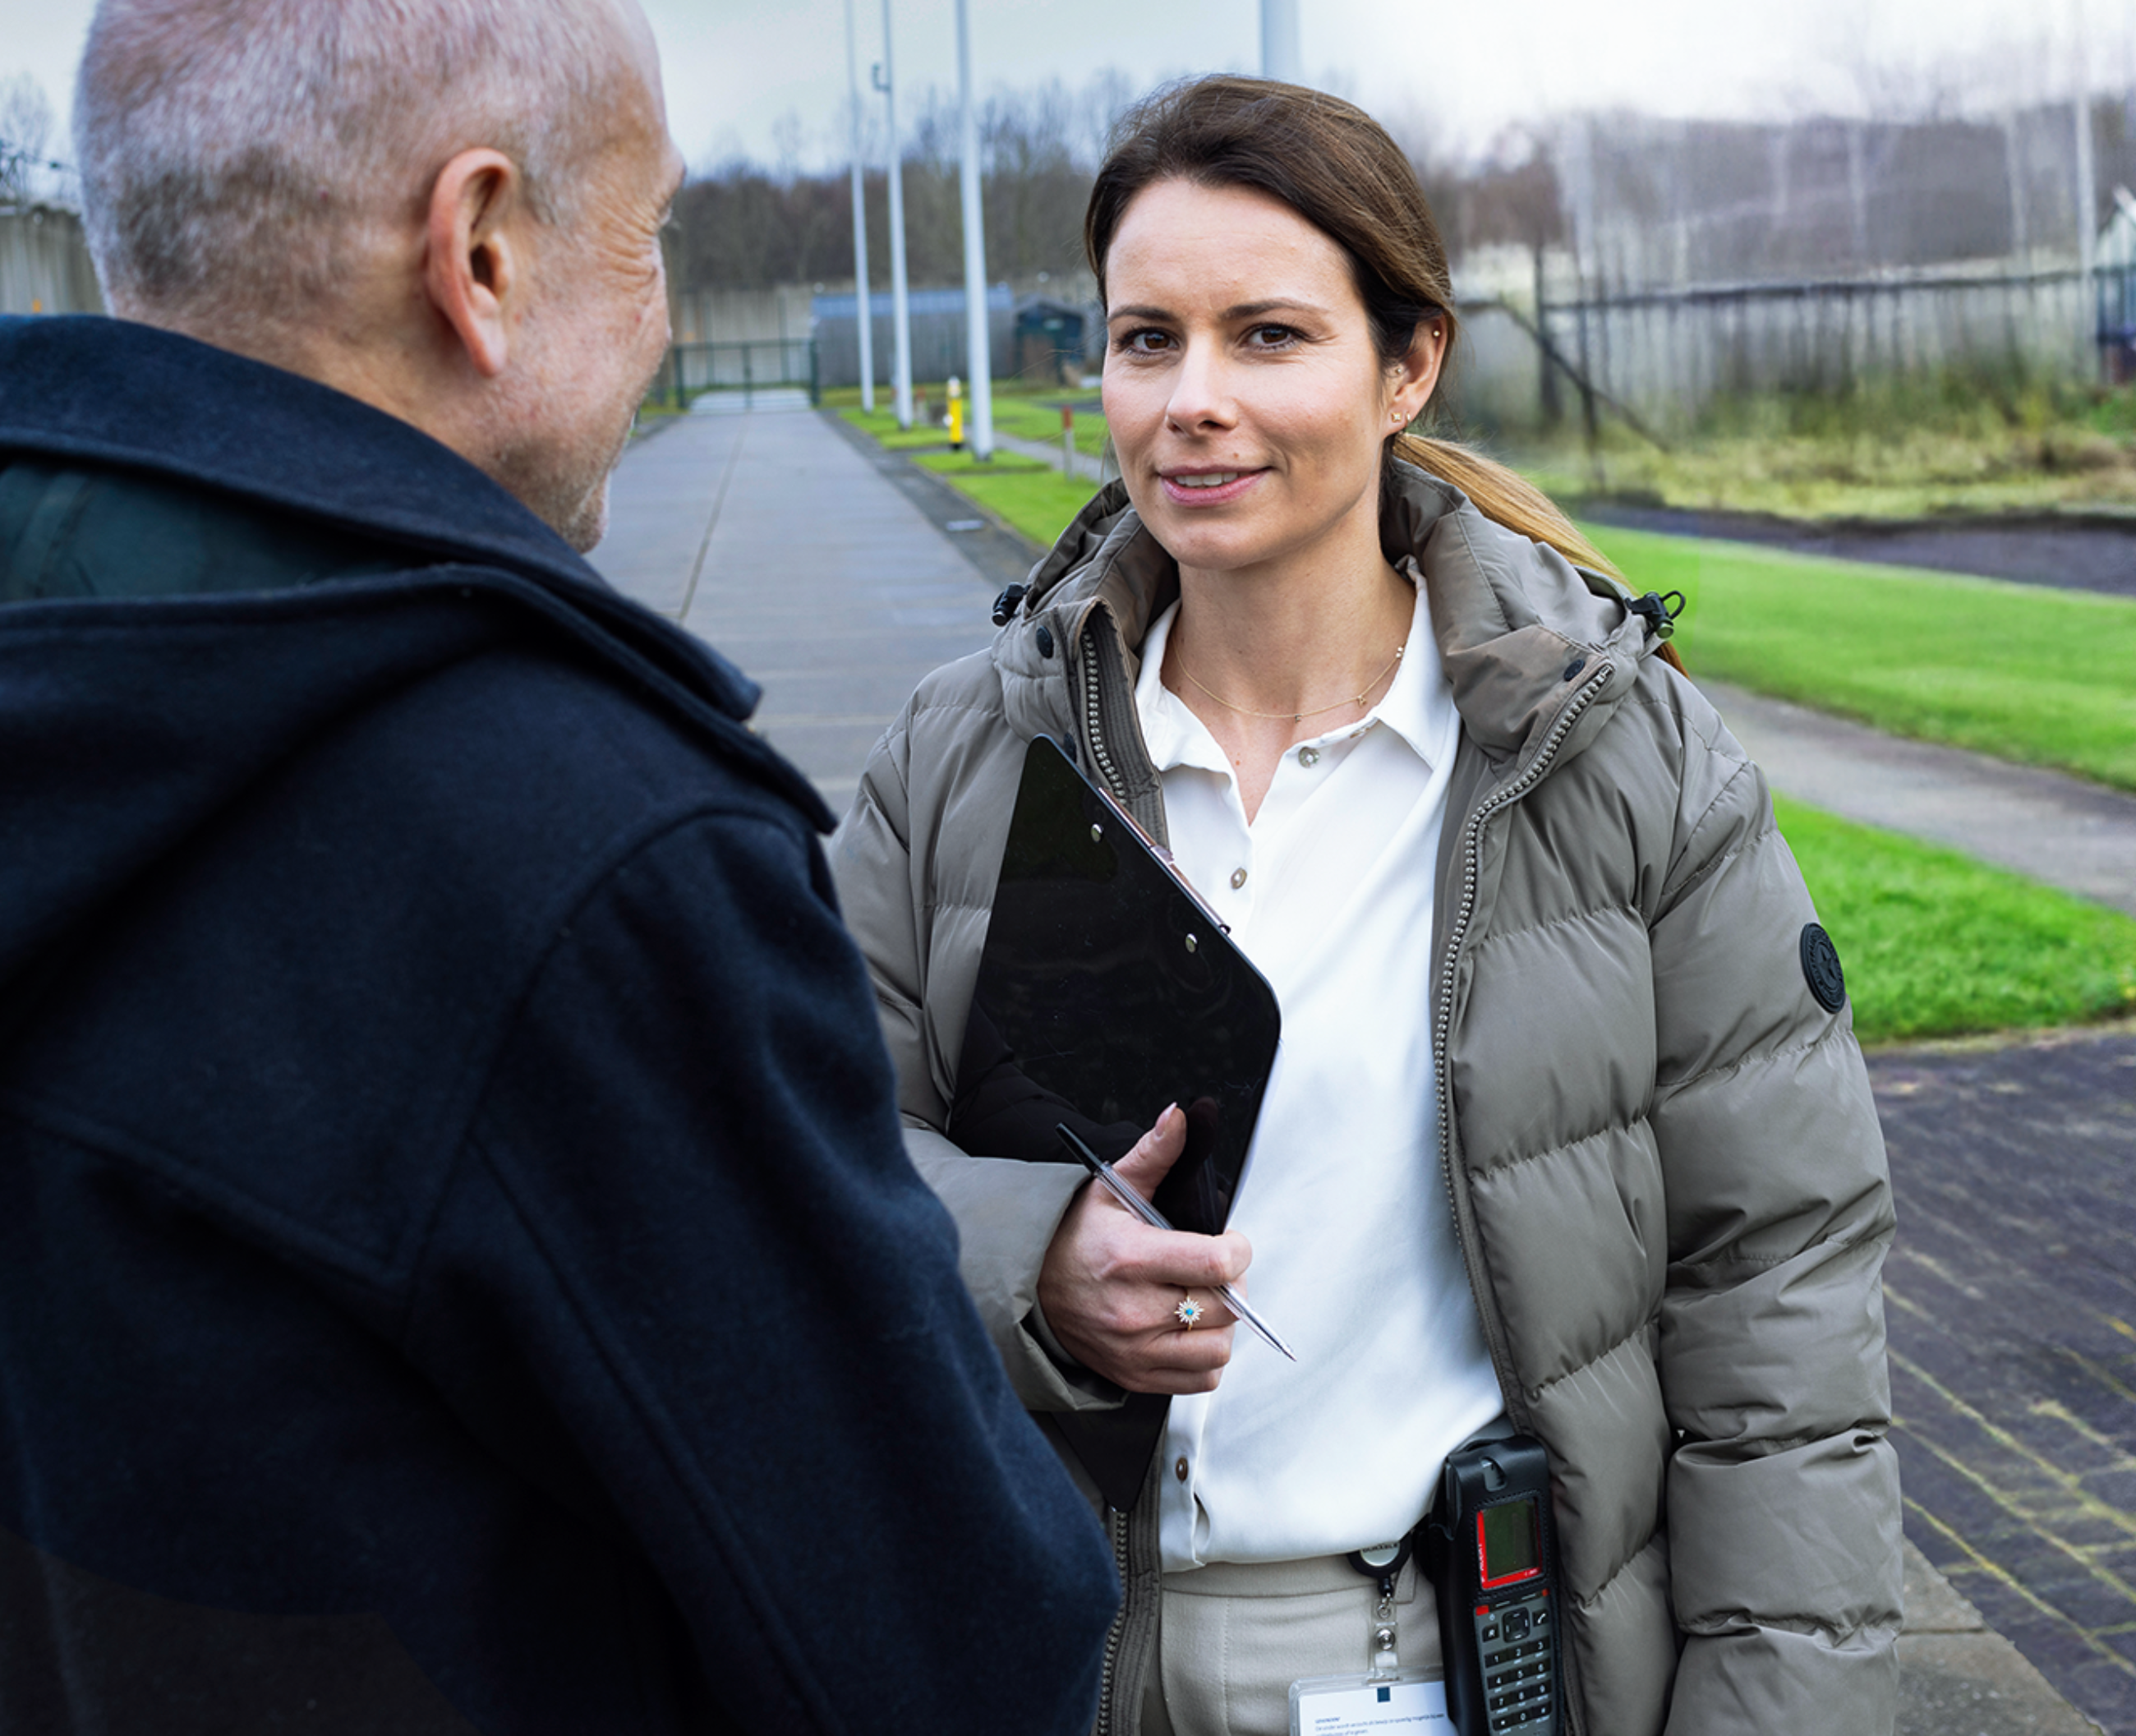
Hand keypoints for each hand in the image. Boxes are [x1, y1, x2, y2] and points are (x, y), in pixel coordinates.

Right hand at [1036, 1104, 1252, 1394]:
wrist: (1029, 1286)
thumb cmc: (1072, 1238)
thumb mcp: (1108, 1188)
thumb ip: (1154, 1154)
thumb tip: (1179, 1117)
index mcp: (1130, 1258)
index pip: (1217, 1264)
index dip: (1238, 1249)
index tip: (1229, 1242)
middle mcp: (1132, 1310)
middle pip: (1225, 1306)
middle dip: (1231, 1282)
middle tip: (1213, 1267)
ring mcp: (1134, 1350)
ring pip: (1219, 1348)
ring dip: (1222, 1323)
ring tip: (1202, 1298)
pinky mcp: (1136, 1377)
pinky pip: (1202, 1379)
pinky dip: (1206, 1357)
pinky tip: (1190, 1329)